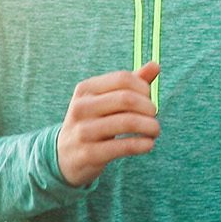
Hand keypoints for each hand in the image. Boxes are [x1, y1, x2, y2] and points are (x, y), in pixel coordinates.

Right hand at [55, 61, 159, 187]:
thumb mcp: (105, 100)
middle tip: (154, 116)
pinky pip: (123, 146)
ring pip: (127, 122)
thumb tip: (155, 65)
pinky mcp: (88, 154)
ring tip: (154, 130)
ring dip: (150, 126)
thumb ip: (131, 83)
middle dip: (149, 107)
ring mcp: (83, 131)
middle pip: (127, 99)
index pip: (123, 79)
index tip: (149, 98)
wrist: (65, 156)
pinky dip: (142, 144)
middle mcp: (81, 108)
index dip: (143, 87)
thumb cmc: (93, 122)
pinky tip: (148, 144)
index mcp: (85, 89)